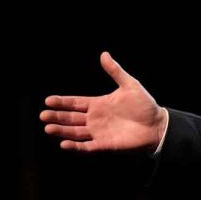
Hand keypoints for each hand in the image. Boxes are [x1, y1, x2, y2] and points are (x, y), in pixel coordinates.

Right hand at [40, 51, 167, 152]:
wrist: (157, 125)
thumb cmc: (144, 105)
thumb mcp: (130, 85)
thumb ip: (115, 71)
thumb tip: (104, 54)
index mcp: (99, 104)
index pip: (76, 103)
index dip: (62, 102)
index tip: (48, 100)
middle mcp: (96, 118)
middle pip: (71, 118)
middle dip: (57, 117)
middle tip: (43, 115)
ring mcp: (99, 132)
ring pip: (75, 132)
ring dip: (62, 131)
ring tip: (48, 128)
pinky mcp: (104, 144)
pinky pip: (86, 146)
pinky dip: (75, 146)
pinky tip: (64, 144)